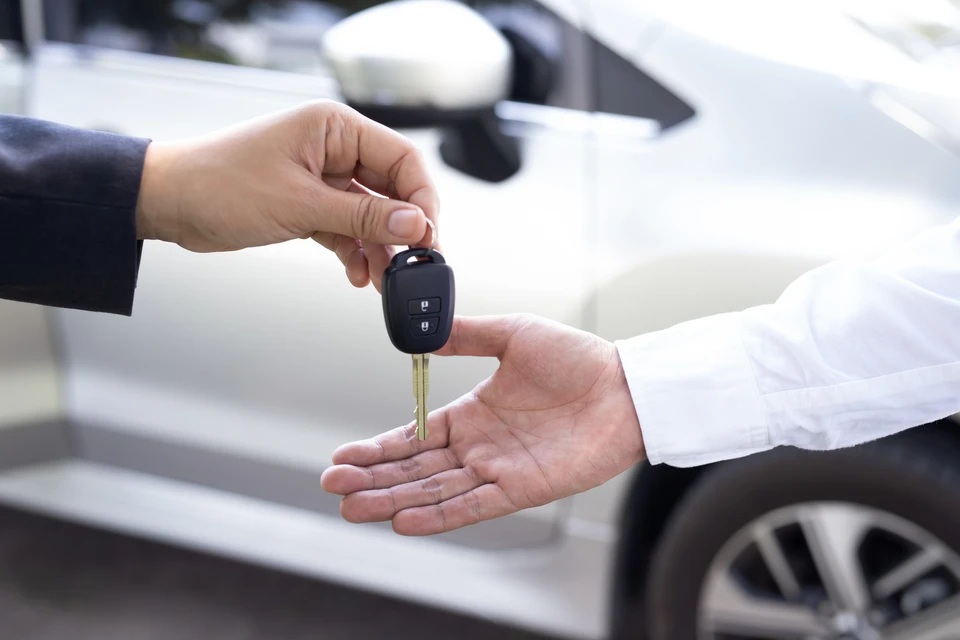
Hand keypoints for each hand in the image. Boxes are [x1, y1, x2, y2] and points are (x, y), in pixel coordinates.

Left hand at [135, 100, 438, 288]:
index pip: (401, 158)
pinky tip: (358, 273)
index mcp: (334, 128)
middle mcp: (333, 149)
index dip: (421, 198)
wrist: (169, 204)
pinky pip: (347, 229)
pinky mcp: (308, 205)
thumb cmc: (219, 184)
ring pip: (370, 215)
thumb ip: (363, 216)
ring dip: (380, 248)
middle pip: (391, 189)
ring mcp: (321, 179)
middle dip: (402, 229)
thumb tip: (414, 225)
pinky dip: (355, 252)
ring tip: (386, 278)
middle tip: (414, 262)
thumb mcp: (300, 204)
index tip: (428, 235)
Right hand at [320, 314, 645, 534]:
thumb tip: (424, 335)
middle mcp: (479, 446)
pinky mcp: (523, 490)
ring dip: (393, 500)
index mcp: (472, 413)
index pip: (413, 437)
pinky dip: (439, 516)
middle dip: (372, 478)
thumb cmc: (577, 358)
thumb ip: (466, 337)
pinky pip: (474, 506)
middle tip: (332, 485)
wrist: (626, 386)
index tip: (341, 456)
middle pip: (415, 470)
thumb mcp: (512, 334)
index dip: (377, 448)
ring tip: (352, 507)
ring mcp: (498, 470)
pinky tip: (404, 520)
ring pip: (435, 491)